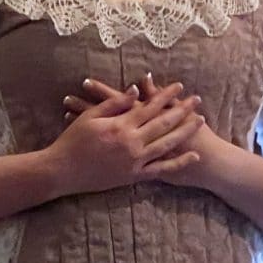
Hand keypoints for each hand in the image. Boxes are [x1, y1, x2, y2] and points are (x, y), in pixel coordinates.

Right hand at [47, 78, 204, 193]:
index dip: (166, 95)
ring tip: (200, 121)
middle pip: (163, 123)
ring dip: (185, 132)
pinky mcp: (134, 175)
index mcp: (120, 126)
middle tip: (197, 100)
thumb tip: (135, 90)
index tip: (179, 86)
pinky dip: (178, 164)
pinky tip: (193, 157)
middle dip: (182, 110)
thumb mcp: (90, 117)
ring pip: (167, 144)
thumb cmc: (72, 141)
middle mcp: (132, 142)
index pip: (149, 106)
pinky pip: (161, 169)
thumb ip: (114, 103)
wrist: (62, 171)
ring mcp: (135, 160)